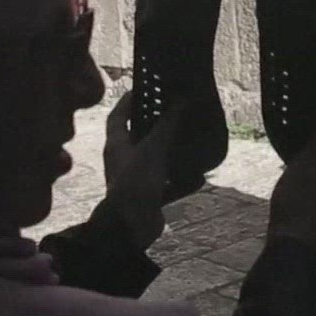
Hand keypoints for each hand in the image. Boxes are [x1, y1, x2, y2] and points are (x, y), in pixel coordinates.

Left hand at [99, 92, 186, 249]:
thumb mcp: (153, 148)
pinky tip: (200, 176)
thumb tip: (181, 98)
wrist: (131, 227)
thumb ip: (167, 124)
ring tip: (188, 139)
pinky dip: (182, 181)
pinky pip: (168, 185)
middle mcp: (123, 160)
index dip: (128, 101)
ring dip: (170, 152)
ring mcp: (136, 179)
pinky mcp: (149, 196)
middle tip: (173, 111)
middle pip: (137, 137)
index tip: (144, 89)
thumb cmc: (136, 181)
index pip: (117, 116)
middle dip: (154, 125)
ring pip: (154, 160)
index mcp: (116, 145)